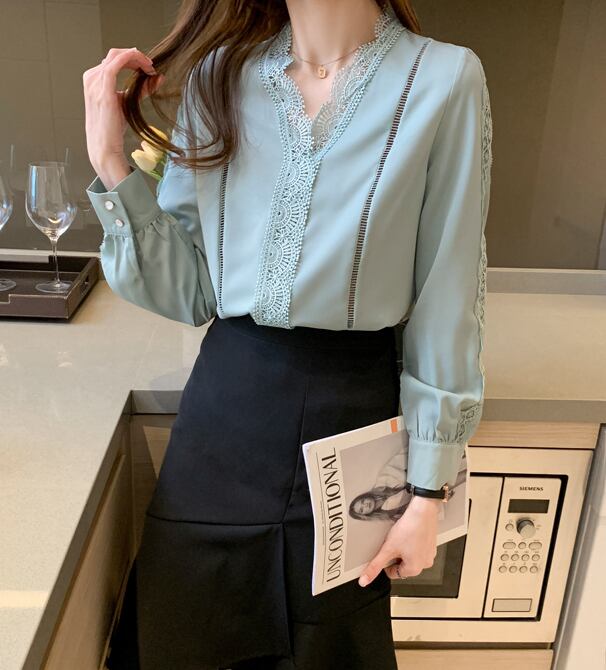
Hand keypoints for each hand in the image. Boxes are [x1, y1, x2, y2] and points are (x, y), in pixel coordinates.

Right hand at [83, 47, 163, 172]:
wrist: (104, 147)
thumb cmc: (113, 128)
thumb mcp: (127, 103)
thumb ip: (140, 90)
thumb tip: (158, 78)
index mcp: (94, 80)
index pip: (113, 59)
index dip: (132, 59)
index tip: (148, 67)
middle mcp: (92, 79)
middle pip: (114, 54)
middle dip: (135, 56)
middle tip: (151, 66)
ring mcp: (95, 84)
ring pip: (116, 56)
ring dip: (136, 58)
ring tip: (150, 68)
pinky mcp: (103, 92)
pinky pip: (115, 65)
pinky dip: (131, 60)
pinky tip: (144, 66)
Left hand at [358, 495, 441, 585]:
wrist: (423, 511)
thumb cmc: (408, 529)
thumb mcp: (388, 549)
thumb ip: (375, 566)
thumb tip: (364, 581)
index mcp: (414, 570)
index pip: (394, 573)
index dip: (386, 561)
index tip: (387, 549)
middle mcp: (425, 565)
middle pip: (403, 565)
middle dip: (396, 555)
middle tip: (394, 542)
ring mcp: (430, 554)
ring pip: (410, 557)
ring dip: (404, 549)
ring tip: (402, 536)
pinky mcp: (432, 545)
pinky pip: (418, 549)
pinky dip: (412, 544)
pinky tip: (409, 533)